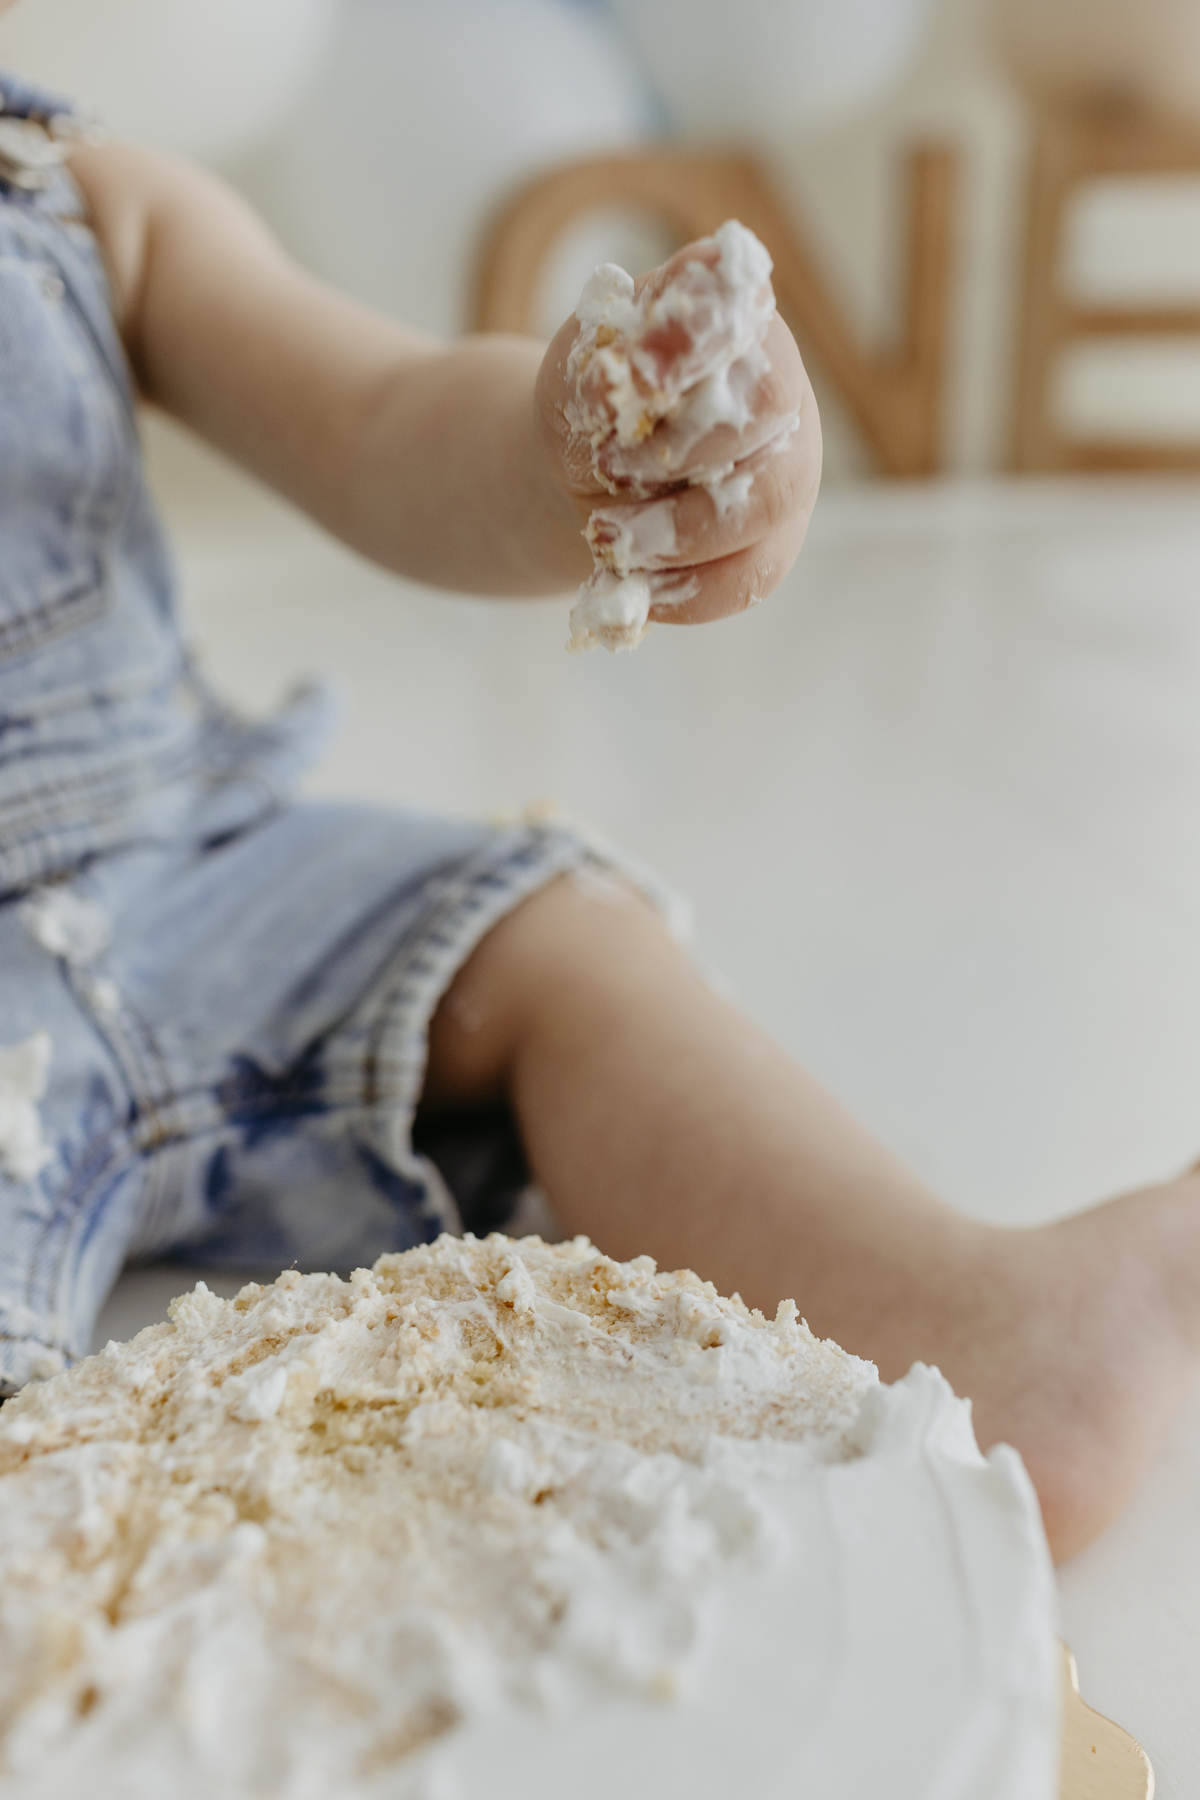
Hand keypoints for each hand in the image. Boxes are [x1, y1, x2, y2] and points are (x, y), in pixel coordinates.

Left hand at [535, 226, 822, 629]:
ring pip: (764, 504)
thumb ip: (591, 373)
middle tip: (609, 470)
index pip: (734, 307)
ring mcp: (789, 465)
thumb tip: (612, 388)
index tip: (640, 382)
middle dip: (680, 449)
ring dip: (677, 532)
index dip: (691, 344)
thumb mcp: (572, 381)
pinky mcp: (778, 540)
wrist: (598, 477)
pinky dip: (687, 590)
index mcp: (728, 314)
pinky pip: (751, 576)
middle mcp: (779, 382)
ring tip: (605, 538)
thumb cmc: (592, 410)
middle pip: (767, 409)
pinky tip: (638, 586)